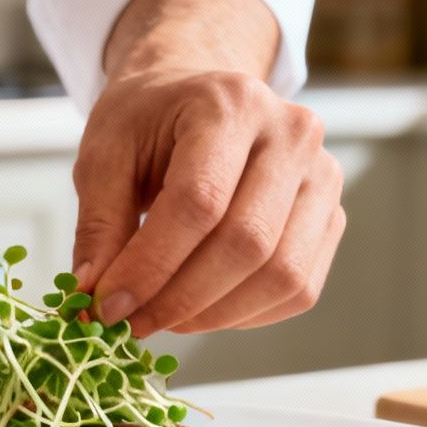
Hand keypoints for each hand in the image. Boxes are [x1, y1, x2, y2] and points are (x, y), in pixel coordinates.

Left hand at [71, 67, 344, 337]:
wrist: (197, 102)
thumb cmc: (149, 122)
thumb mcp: (104, 154)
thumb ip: (99, 224)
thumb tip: (95, 296)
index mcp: (231, 103)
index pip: (199, 201)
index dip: (152, 265)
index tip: (109, 306)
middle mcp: (292, 134)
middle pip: (247, 243)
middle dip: (181, 299)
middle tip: (131, 324)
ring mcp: (322, 176)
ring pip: (281, 275)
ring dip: (215, 315)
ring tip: (163, 317)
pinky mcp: (331, 216)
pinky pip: (298, 289)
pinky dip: (245, 315)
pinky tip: (202, 308)